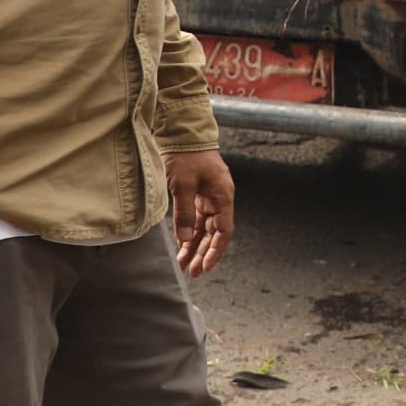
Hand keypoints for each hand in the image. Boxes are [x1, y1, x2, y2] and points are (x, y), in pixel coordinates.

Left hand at [168, 150, 236, 275]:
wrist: (183, 134)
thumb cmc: (187, 156)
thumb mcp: (183, 184)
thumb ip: (184, 213)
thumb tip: (185, 239)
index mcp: (223, 196)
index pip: (223, 231)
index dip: (215, 251)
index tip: (205, 266)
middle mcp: (219, 198)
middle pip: (214, 233)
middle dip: (203, 253)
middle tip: (192, 271)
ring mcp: (209, 197)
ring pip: (204, 228)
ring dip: (195, 245)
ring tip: (184, 263)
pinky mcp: (198, 194)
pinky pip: (196, 219)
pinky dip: (189, 232)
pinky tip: (182, 244)